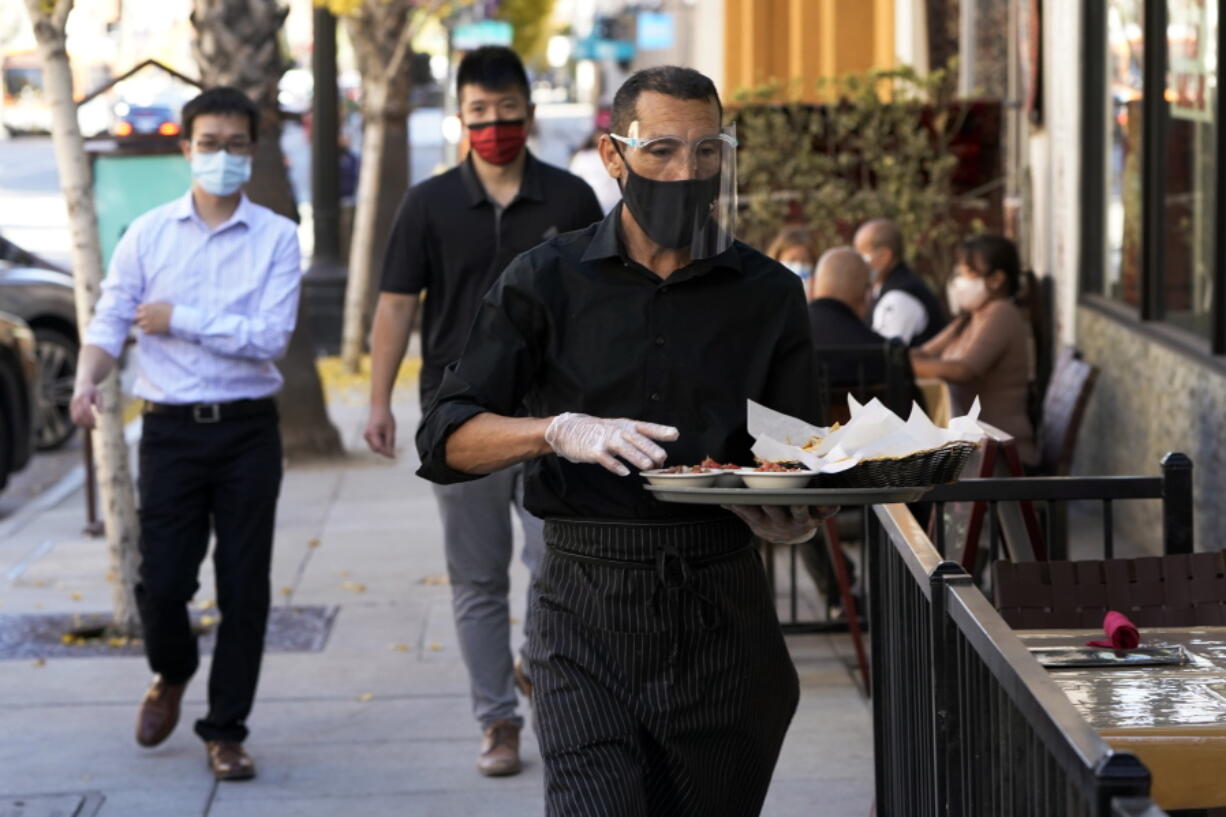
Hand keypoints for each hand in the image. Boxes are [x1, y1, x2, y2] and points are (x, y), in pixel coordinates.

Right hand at [70, 381, 102, 428]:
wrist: (82, 385)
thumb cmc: (92, 391)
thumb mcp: (99, 394)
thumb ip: (100, 403)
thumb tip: (101, 413)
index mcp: (83, 397)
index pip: (85, 410)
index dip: (90, 417)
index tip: (96, 423)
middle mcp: (76, 402)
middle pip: (80, 415)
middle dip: (87, 423)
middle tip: (95, 427)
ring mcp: (72, 405)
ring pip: (75, 418)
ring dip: (83, 424)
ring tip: (92, 427)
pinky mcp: (71, 408)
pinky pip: (74, 418)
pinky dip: (79, 423)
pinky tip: (87, 425)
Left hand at [135, 302, 173, 334]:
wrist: (176, 318)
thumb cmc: (170, 310)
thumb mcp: (160, 303)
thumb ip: (152, 305)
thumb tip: (149, 307)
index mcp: (146, 307)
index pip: (138, 308)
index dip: (142, 311)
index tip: (146, 313)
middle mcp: (143, 314)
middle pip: (136, 317)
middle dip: (140, 318)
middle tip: (147, 320)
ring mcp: (146, 323)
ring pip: (140, 325)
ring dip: (144, 325)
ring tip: (152, 325)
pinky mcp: (150, 330)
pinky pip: (144, 332)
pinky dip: (148, 331)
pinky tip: (154, 329)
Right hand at [364, 405, 396, 457]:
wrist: (379, 408)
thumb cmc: (386, 417)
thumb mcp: (391, 430)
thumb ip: (390, 442)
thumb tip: (391, 453)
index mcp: (372, 433)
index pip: (379, 448)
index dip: (386, 453)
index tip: (394, 456)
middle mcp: (367, 435)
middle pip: (376, 449)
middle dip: (385, 450)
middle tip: (393, 445)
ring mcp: (366, 436)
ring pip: (375, 447)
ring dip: (383, 446)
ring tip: (388, 435)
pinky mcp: (368, 436)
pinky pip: (375, 443)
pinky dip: (381, 442)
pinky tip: (385, 434)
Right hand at [544, 412, 678, 476]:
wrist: (569, 429)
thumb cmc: (600, 431)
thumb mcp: (620, 430)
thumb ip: (638, 442)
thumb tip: (659, 457)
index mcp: (627, 425)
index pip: (647, 427)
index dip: (660, 431)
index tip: (675, 434)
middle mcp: (618, 431)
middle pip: (637, 439)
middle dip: (650, 448)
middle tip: (662, 458)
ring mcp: (606, 440)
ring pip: (624, 448)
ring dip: (636, 457)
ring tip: (648, 466)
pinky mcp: (594, 450)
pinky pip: (606, 459)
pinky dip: (615, 465)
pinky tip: (624, 472)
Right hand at [723, 504, 838, 544]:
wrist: (792, 536)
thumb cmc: (770, 520)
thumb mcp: (753, 518)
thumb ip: (740, 508)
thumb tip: (720, 500)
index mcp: (763, 523)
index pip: (751, 513)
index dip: (744, 505)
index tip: (737, 495)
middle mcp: (781, 524)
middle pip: (774, 513)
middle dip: (771, 505)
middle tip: (768, 495)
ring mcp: (800, 522)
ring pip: (799, 514)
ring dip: (798, 508)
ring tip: (797, 499)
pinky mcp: (817, 519)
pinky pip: (825, 513)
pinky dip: (830, 509)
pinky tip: (835, 503)